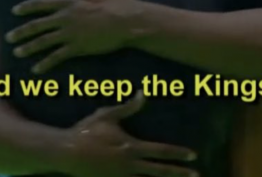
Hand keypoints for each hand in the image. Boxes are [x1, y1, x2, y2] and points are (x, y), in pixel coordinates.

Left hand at [6, 0, 140, 72]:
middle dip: (21, 32)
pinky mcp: (78, 48)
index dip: (27, 7)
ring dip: (28, 48)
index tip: (14, 11)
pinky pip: (57, 57)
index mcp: (69, 1)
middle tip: (8, 38)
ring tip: (17, 53)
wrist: (130, 20)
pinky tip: (36, 69)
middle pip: (37, 25)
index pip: (41, 4)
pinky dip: (45, 64)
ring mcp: (70, 34)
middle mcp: (65, 17)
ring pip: (43, 42)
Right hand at [65, 91, 197, 176]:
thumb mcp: (107, 116)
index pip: (160, 151)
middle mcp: (129, 165)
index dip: (178, 153)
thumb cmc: (87, 131)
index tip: (193, 155)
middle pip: (159, 171)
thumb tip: (143, 93)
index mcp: (131, 147)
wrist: (66, 152)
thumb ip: (127, 107)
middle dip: (178, 173)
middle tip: (196, 174)